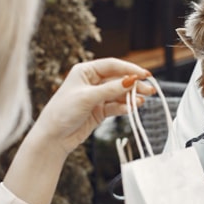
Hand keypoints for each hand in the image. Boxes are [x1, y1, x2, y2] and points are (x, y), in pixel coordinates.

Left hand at [9, 58, 151, 203]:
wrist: (53, 138)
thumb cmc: (62, 112)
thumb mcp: (87, 97)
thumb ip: (110, 89)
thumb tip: (131, 80)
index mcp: (85, 71)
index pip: (112, 65)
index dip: (129, 69)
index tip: (145, 74)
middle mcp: (91, 82)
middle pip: (118, 79)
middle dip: (134, 84)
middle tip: (150, 89)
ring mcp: (96, 96)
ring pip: (119, 93)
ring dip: (131, 96)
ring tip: (143, 100)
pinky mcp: (99, 110)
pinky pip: (115, 105)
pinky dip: (124, 106)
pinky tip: (132, 108)